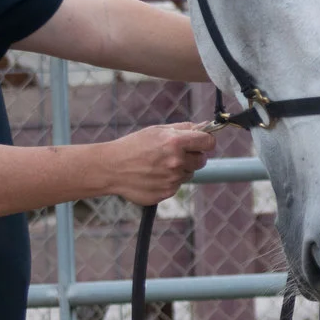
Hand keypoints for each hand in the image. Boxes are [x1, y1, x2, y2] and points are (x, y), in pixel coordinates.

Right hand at [102, 124, 216, 205]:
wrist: (111, 168)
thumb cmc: (133, 146)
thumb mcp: (157, 130)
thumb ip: (183, 128)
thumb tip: (205, 126)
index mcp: (175, 142)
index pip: (208, 142)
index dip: (206, 141)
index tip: (202, 142)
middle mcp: (177, 161)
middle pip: (202, 160)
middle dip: (193, 156)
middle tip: (174, 153)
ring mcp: (172, 179)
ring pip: (189, 174)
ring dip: (179, 169)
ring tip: (158, 165)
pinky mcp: (167, 192)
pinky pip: (177, 185)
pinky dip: (169, 181)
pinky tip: (153, 175)